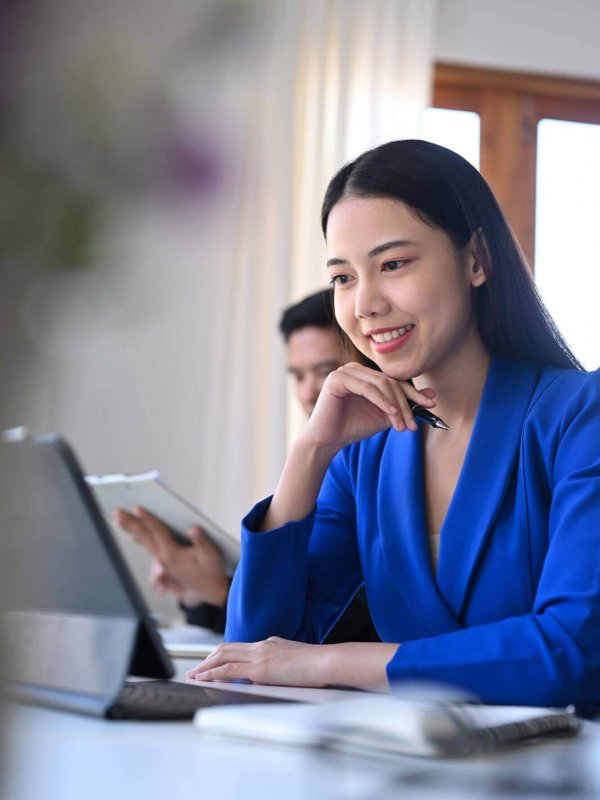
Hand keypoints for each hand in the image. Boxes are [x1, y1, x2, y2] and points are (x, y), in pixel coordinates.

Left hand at [114, 506, 228, 606]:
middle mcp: (163, 557)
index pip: (157, 532)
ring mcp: (162, 561)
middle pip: (144, 536)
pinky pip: (147, 547)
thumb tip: (193, 529)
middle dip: (130, 523)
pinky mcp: (164, 562)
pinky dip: (139, 538)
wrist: (210, 591)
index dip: (147, 518)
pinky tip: (133, 534)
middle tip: (117, 513)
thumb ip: (202, 542)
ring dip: (131, 530)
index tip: (136, 508)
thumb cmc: (211, 572)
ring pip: (143, 541)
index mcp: (173, 554)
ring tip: (119, 520)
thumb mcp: (212, 556)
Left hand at [186, 637, 397, 690]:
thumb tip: (281, 674)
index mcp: (271, 643)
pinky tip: (204, 680)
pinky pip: (229, 670)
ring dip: (205, 667)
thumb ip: (284, 665)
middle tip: (196, 669)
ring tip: (193, 675)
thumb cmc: (319, 665)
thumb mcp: (297, 661)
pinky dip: (213, 674)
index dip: (223, 654)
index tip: (212, 662)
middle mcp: (262, 645)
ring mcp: (260, 655)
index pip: (240, 647)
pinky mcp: (260, 669)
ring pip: (223, 656)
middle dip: (208, 659)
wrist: (327, 661)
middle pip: (227, 648)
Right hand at [303, 362, 435, 451]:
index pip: (394, 381)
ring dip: (395, 405)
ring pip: (380, 384)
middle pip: (389, 382)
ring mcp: (345, 371)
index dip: (414, 393)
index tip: (431, 405)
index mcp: (365, 375)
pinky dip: (381, 400)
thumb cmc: (353, 427)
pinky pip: (366, 388)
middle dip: (405, 404)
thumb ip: (404, 405)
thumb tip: (432, 395)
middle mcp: (355, 369)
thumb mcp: (385, 416)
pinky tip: (391, 413)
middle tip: (413, 424)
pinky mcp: (337, 379)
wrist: (327, 440)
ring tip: (402, 425)